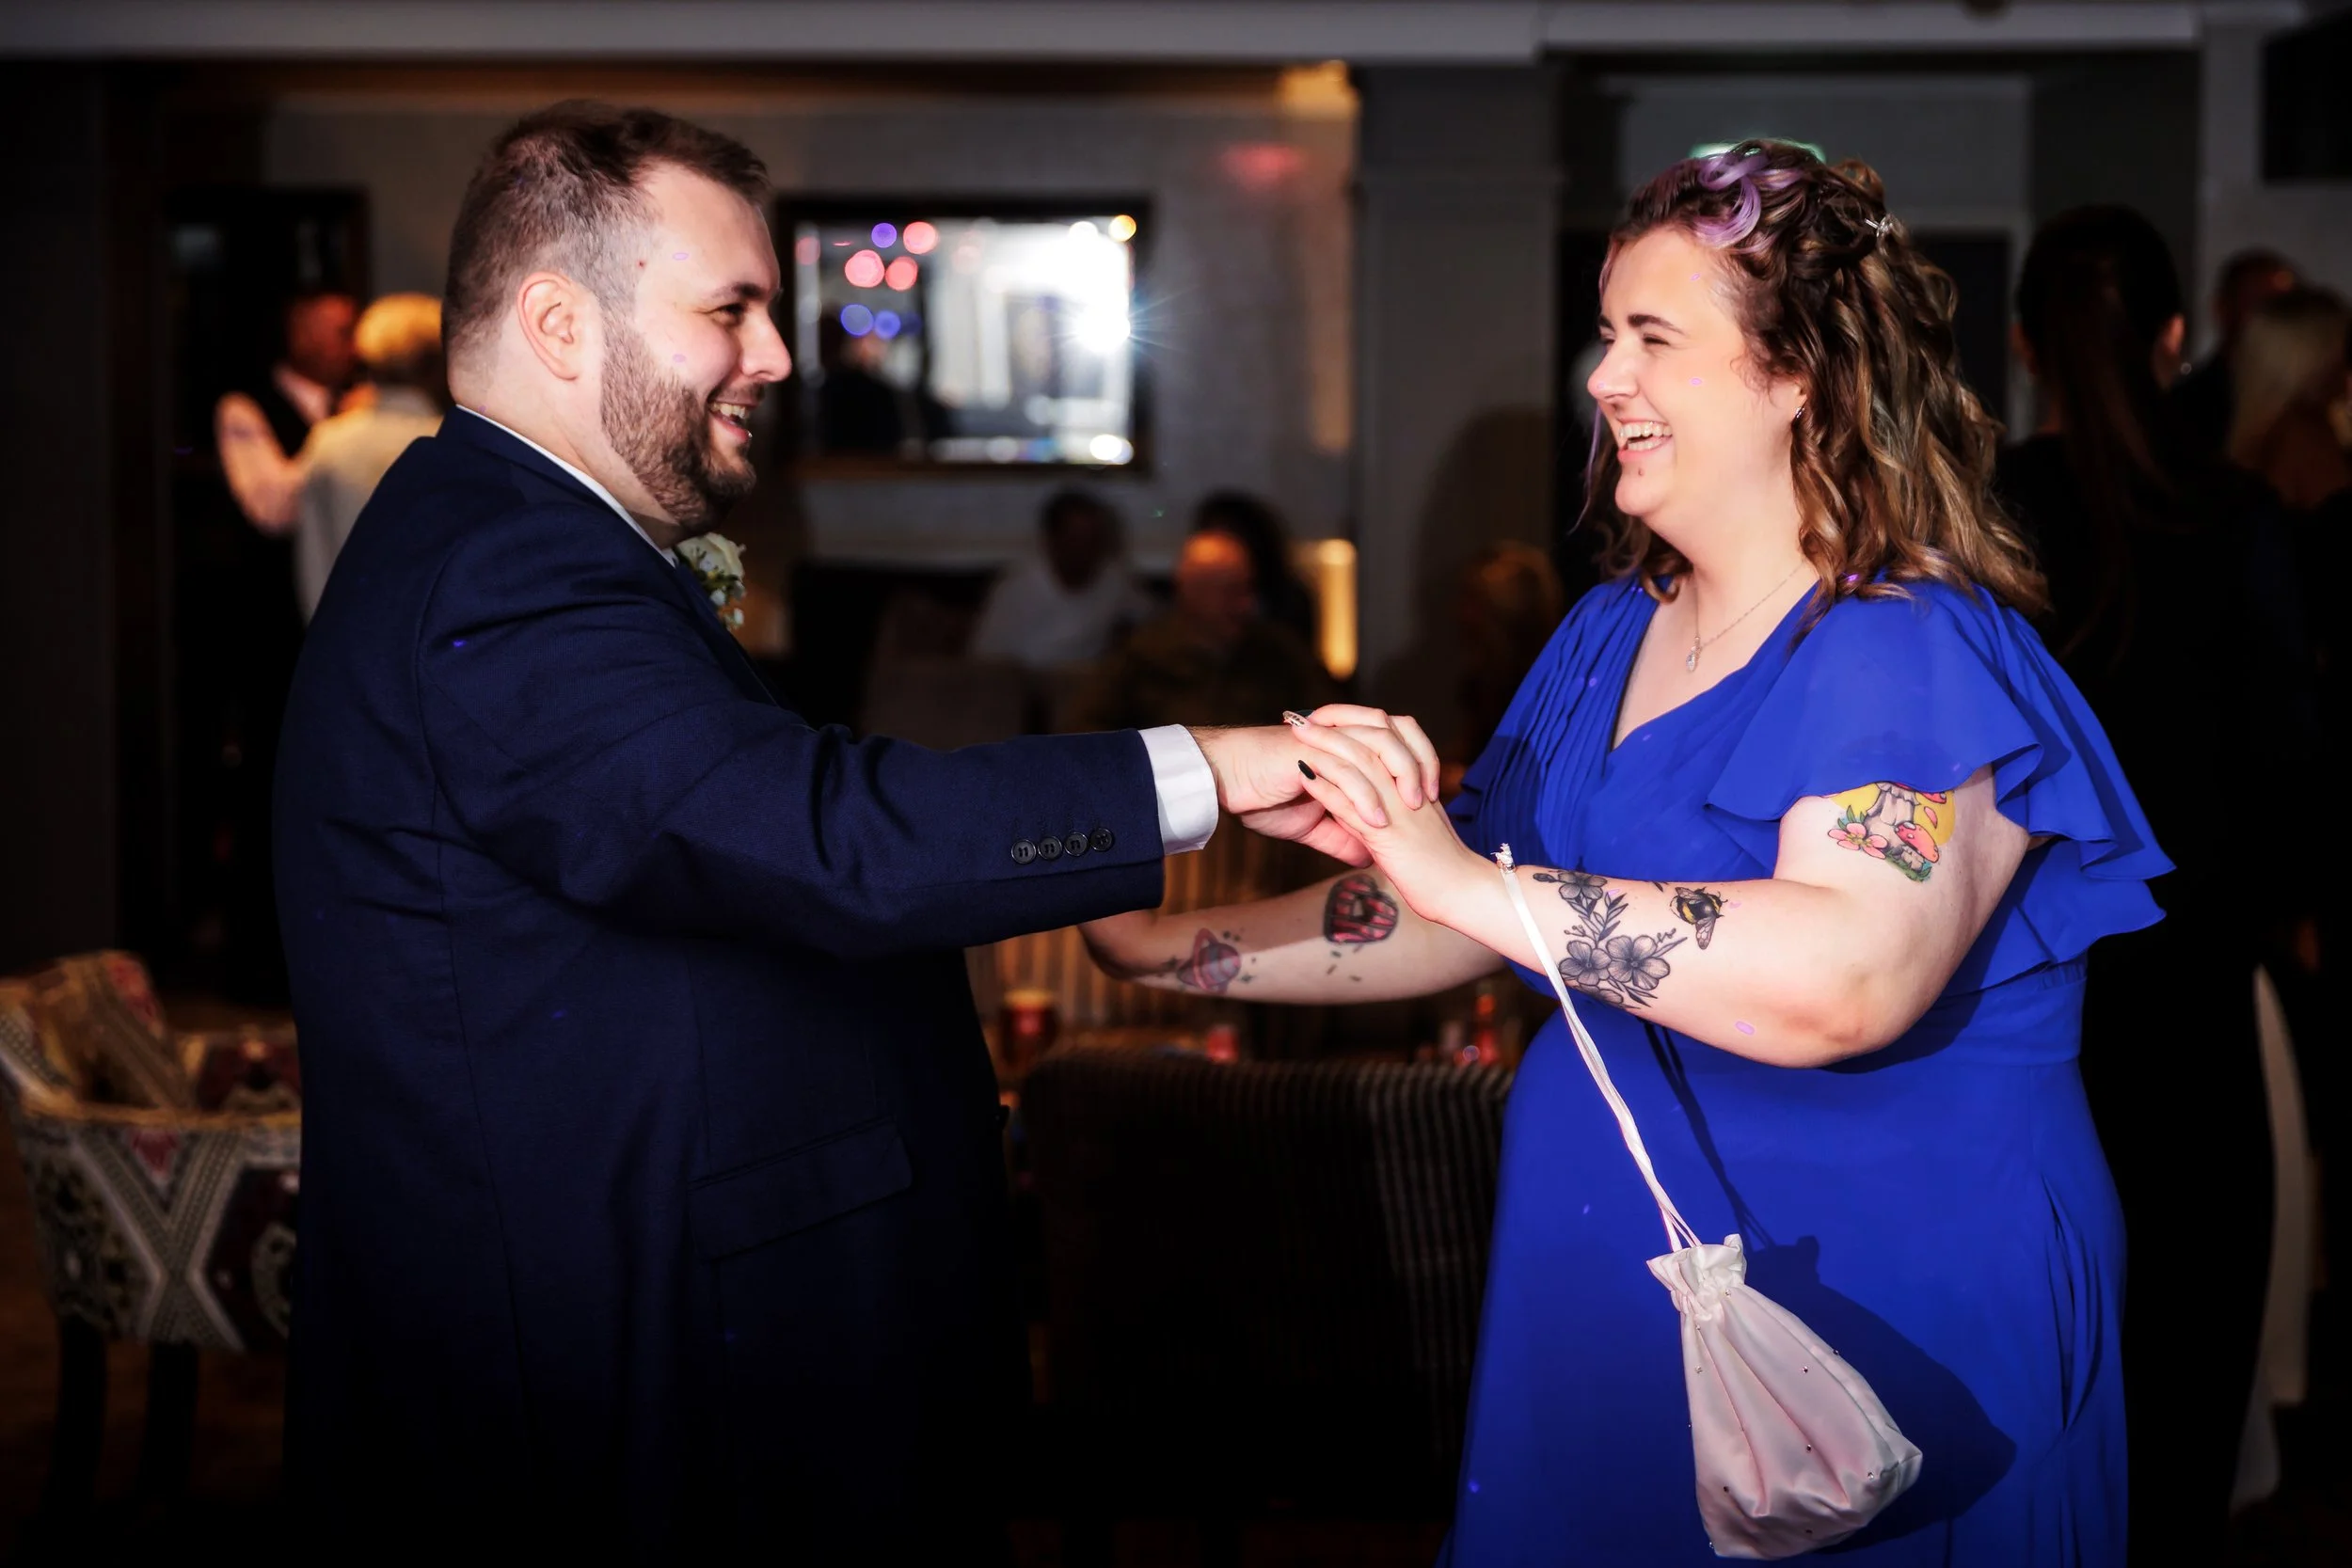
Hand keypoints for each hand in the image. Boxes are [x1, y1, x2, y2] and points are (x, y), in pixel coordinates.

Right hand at [1190, 706, 1440, 865]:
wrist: (1225, 783)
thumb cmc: (1263, 797)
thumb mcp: (1311, 826)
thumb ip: (1342, 836)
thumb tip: (1368, 857)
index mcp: (1348, 747)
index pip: (1398, 742)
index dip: (1421, 764)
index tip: (1433, 801)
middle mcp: (1341, 737)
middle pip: (1396, 735)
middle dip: (1419, 764)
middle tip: (1428, 802)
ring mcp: (1324, 742)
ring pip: (1375, 747)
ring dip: (1397, 777)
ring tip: (1408, 810)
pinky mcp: (1307, 754)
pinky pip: (1344, 771)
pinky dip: (1363, 795)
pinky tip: (1374, 821)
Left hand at [1289, 721, 1485, 924]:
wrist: (1465, 894)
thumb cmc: (1442, 872)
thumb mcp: (1417, 835)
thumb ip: (1392, 818)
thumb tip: (1359, 813)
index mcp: (1416, 787)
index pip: (1389, 742)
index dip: (1358, 727)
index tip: (1327, 720)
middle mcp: (1408, 791)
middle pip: (1370, 744)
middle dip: (1335, 729)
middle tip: (1304, 719)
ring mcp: (1399, 810)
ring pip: (1359, 766)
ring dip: (1325, 749)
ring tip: (1297, 737)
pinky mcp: (1389, 835)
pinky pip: (1351, 805)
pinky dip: (1326, 788)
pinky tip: (1304, 777)